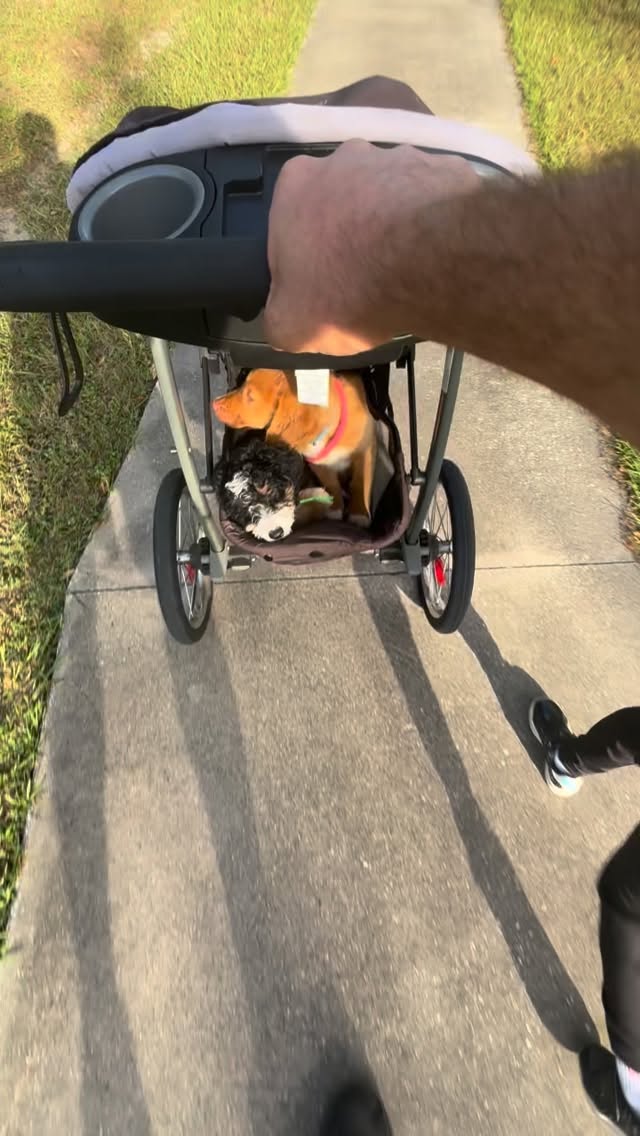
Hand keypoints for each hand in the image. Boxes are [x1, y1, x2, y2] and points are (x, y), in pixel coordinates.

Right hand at [264, 139, 478, 355]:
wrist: (430, 263)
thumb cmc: (348, 288)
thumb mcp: (291, 325)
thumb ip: (279, 317)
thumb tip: (285, 320)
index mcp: (296, 184)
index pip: (290, 220)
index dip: (304, 256)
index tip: (321, 285)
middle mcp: (345, 158)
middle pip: (342, 203)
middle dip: (351, 234)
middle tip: (365, 278)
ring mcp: (398, 155)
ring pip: (390, 197)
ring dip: (395, 227)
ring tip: (407, 271)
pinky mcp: (443, 168)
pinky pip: (432, 201)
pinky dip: (433, 225)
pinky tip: (436, 258)